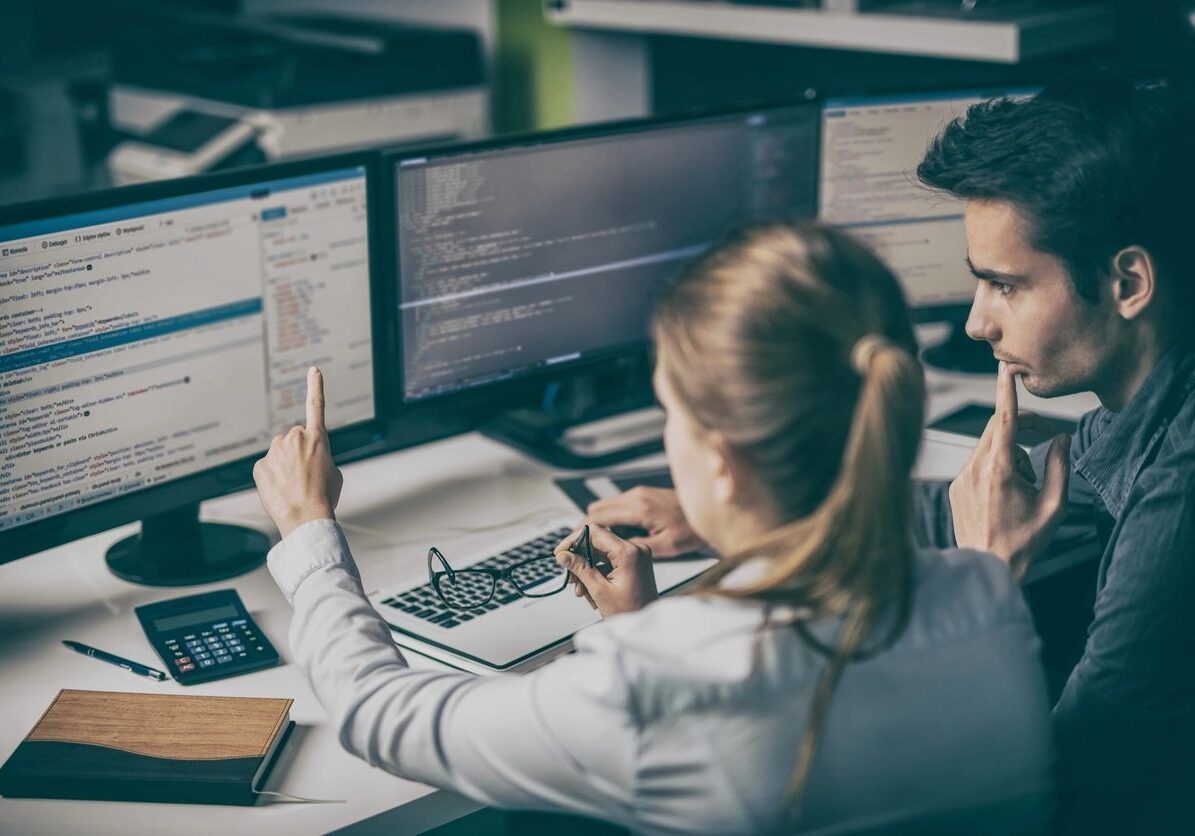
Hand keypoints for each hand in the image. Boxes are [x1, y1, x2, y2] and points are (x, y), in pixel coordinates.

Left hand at [253, 367, 343, 538]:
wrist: (306, 517)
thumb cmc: (325, 497)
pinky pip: (267, 467)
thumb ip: (320, 456)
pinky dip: (272, 476)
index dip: (316, 386)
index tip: (314, 370)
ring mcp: (275, 451)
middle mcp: (295, 438)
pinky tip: (281, 490)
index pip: (316, 406)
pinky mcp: (260, 465)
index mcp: (318, 438)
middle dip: (298, 452)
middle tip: (306, 475)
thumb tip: (305, 460)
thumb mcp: (334, 473)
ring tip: (294, 485)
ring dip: (285, 464)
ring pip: (279, 452)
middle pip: (295, 439)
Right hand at [554, 524, 657, 616]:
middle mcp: (635, 549)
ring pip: (601, 554)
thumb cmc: (631, 612)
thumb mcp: (599, 591)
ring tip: (581, 590)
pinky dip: (597, 574)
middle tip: (570, 576)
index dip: (574, 540)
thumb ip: (580, 569)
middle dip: (580, 560)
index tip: (561, 552)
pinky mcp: (634, 564)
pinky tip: (591, 591)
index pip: (595, 532)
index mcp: (629, 552)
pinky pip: (609, 562)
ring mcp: (636, 556)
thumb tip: (563, 555)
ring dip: (587, 570)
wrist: (646, 627)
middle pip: (597, 543)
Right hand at [586, 486, 705, 558]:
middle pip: (597, 508)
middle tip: (585, 547)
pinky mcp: (643, 495)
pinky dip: (612, 518)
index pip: (598, 517)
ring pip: (606, 505)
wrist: (710, 510)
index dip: (582, 531)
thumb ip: (636, 547)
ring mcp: (639, 493)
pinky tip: (618, 535)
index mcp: (639, 509)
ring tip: (600, 544)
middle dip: (587, 527)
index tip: (574, 544)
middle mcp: (636, 496)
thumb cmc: (692, 530)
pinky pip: (618, 505)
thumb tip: (613, 551)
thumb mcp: (665, 546)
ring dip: (599, 522)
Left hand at [949, 362, 1070, 579]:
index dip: (1005, 391)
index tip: (1006, 368)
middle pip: (997, 428)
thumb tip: (1061, 439)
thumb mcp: (1054, 505)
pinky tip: (1005, 494)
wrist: (988, 566)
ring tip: (1026, 485)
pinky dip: (995, 466)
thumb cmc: (1024, 540)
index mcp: (999, 469)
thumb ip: (1060, 466)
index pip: (1003, 419)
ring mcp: (961, 477)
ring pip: (988, 445)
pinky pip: (977, 462)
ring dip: (1011, 452)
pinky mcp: (955, 486)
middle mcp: (975, 468)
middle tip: (1047, 439)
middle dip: (1023, 426)